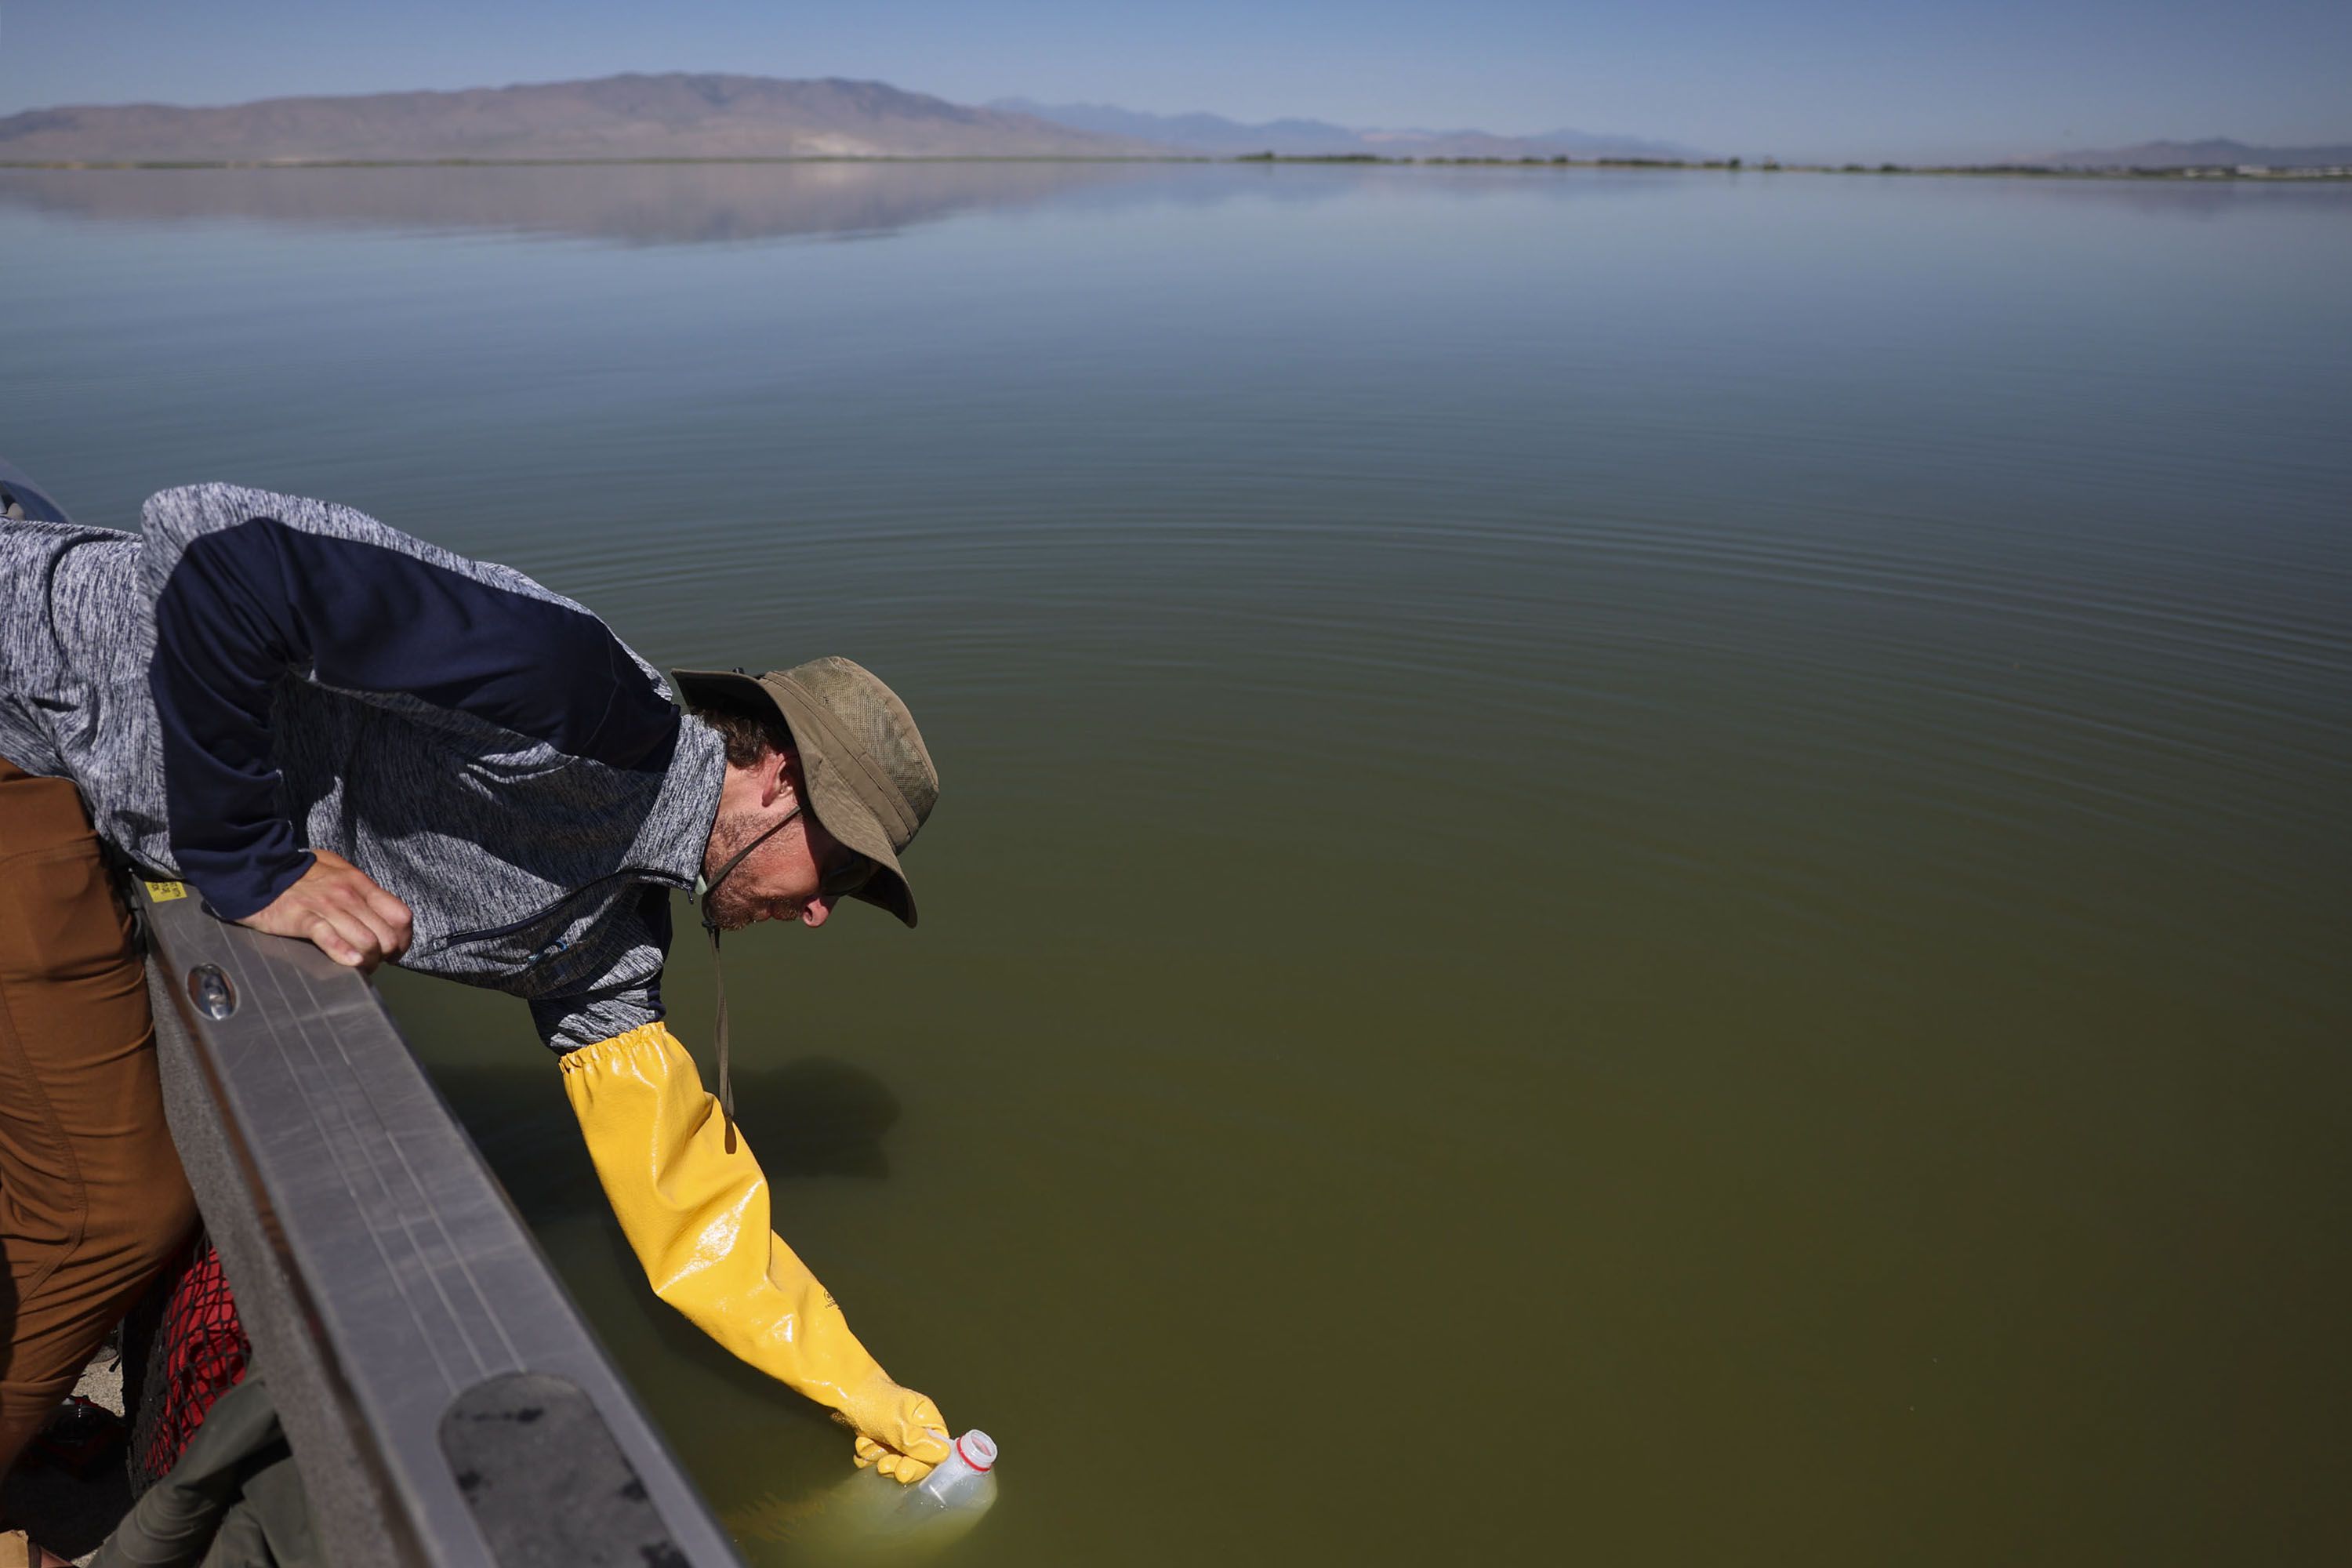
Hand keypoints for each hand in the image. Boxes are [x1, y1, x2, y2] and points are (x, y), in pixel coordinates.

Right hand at [240, 849, 411, 971]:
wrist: (259, 870)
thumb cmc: (301, 875)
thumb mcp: (339, 872)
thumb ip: (360, 890)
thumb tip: (380, 915)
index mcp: (361, 884)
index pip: (401, 916)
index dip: (403, 940)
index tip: (395, 952)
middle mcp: (349, 895)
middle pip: (387, 935)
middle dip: (385, 956)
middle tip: (374, 962)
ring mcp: (326, 907)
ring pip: (366, 941)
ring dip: (368, 961)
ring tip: (360, 966)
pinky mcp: (303, 918)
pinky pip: (331, 939)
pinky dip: (344, 954)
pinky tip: (350, 962)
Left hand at [840, 1384, 950, 1483]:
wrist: (841, 1392)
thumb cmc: (872, 1401)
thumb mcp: (896, 1423)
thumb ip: (918, 1441)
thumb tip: (943, 1454)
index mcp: (926, 1418)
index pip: (936, 1450)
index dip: (922, 1464)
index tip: (903, 1472)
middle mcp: (914, 1427)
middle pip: (914, 1459)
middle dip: (896, 1463)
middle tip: (883, 1465)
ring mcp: (895, 1434)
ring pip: (893, 1460)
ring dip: (877, 1456)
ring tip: (867, 1443)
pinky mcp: (878, 1439)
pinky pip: (877, 1458)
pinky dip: (867, 1454)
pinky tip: (861, 1442)